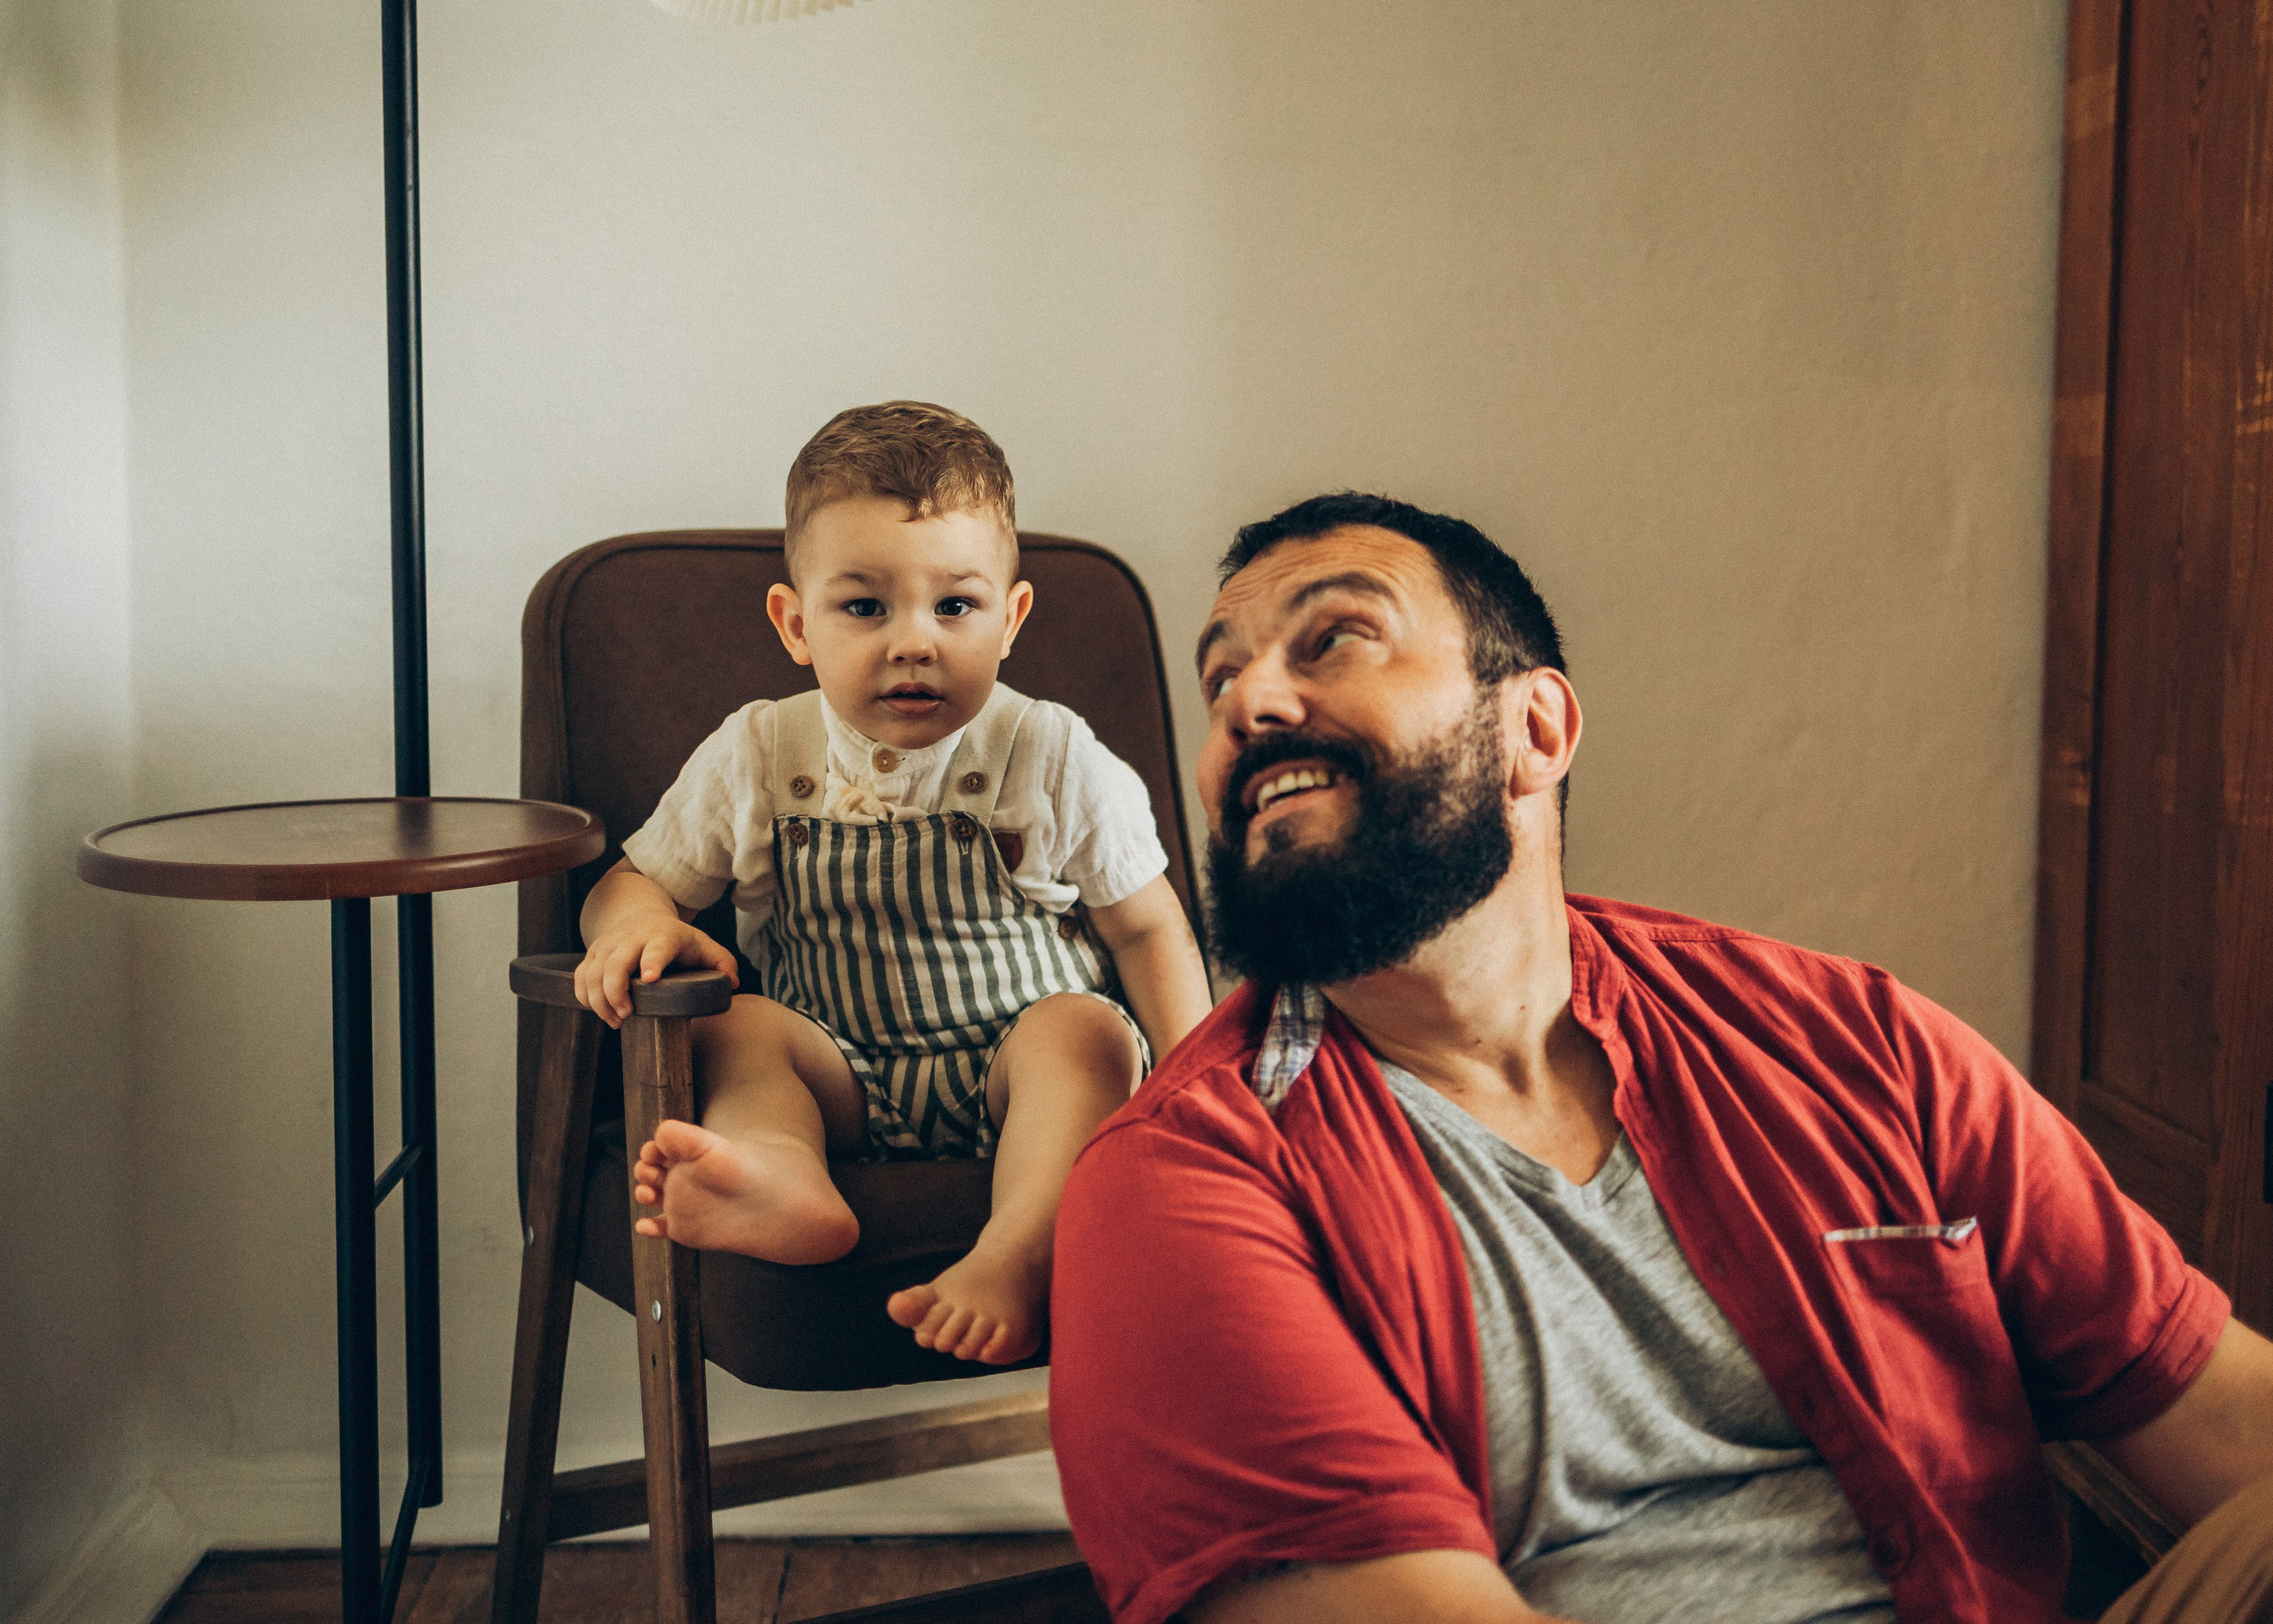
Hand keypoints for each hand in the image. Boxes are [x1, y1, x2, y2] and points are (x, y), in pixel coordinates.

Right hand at [574, 917, 737, 1027]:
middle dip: (616, 992)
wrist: (641, 916)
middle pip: (615, 963)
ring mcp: (609, 945)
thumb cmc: (678, 940)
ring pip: (593, 973)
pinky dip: (585, 997)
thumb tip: (732, 983)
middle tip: (626, 1016)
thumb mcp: (704, 946)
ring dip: (599, 1001)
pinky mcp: (593, 954)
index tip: (650, 980)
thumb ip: (722, 963)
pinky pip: (580, 977)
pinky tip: (600, 1011)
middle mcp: (632, 938)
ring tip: (616, 1021)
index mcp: (664, 936)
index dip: (652, 962)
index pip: (657, 947)